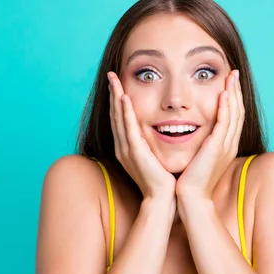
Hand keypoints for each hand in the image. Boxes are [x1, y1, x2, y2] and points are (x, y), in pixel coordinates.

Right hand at [108, 71, 175, 199]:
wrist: (162, 199)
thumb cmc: (163, 181)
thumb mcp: (155, 157)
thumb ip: (152, 144)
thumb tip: (162, 130)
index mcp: (127, 147)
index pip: (120, 119)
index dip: (117, 100)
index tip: (118, 83)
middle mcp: (122, 147)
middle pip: (115, 115)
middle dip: (112, 93)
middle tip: (111, 74)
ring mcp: (126, 149)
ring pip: (118, 118)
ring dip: (115, 97)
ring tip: (114, 79)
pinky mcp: (134, 152)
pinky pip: (128, 128)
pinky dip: (124, 112)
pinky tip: (123, 98)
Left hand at [176, 70, 244, 199]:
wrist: (190, 197)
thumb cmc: (190, 179)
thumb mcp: (199, 157)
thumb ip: (202, 143)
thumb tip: (197, 133)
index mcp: (225, 145)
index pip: (233, 116)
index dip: (233, 98)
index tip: (229, 82)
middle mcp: (229, 144)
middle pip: (238, 112)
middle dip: (236, 91)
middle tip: (234, 73)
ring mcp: (225, 146)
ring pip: (234, 114)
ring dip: (233, 93)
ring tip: (231, 76)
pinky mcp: (217, 148)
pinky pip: (224, 123)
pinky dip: (225, 107)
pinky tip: (224, 93)